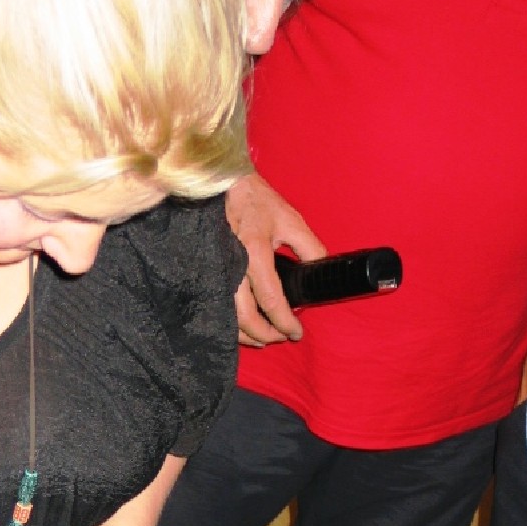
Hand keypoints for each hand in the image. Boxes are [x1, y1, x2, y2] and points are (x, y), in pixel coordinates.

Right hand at [225, 171, 326, 345]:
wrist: (222, 187)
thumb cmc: (256, 202)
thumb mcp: (290, 220)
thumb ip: (309, 247)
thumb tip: (320, 271)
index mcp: (254, 251)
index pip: (272, 298)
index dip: (285, 321)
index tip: (296, 332)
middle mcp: (231, 265)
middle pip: (244, 315)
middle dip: (265, 334)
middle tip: (281, 337)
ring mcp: (214, 271)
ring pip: (226, 317)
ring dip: (246, 334)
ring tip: (263, 338)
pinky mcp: (206, 274)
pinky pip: (216, 307)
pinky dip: (230, 323)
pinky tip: (242, 327)